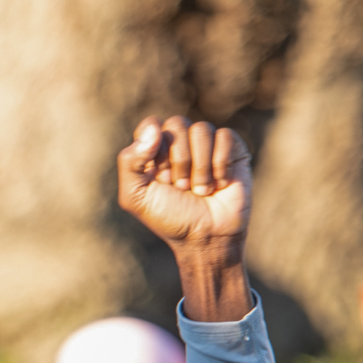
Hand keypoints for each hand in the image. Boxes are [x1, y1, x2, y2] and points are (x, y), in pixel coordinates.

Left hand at [118, 116, 250, 249]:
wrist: (206, 238)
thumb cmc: (169, 218)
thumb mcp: (136, 197)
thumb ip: (130, 162)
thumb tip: (153, 129)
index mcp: (154, 148)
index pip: (151, 124)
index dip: (155, 150)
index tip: (160, 179)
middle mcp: (180, 141)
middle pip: (176, 124)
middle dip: (178, 161)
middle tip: (181, 188)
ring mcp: (207, 144)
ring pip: (201, 130)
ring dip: (199, 167)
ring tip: (200, 190)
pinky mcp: (232, 149)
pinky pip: (225, 136)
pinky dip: (220, 164)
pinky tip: (220, 183)